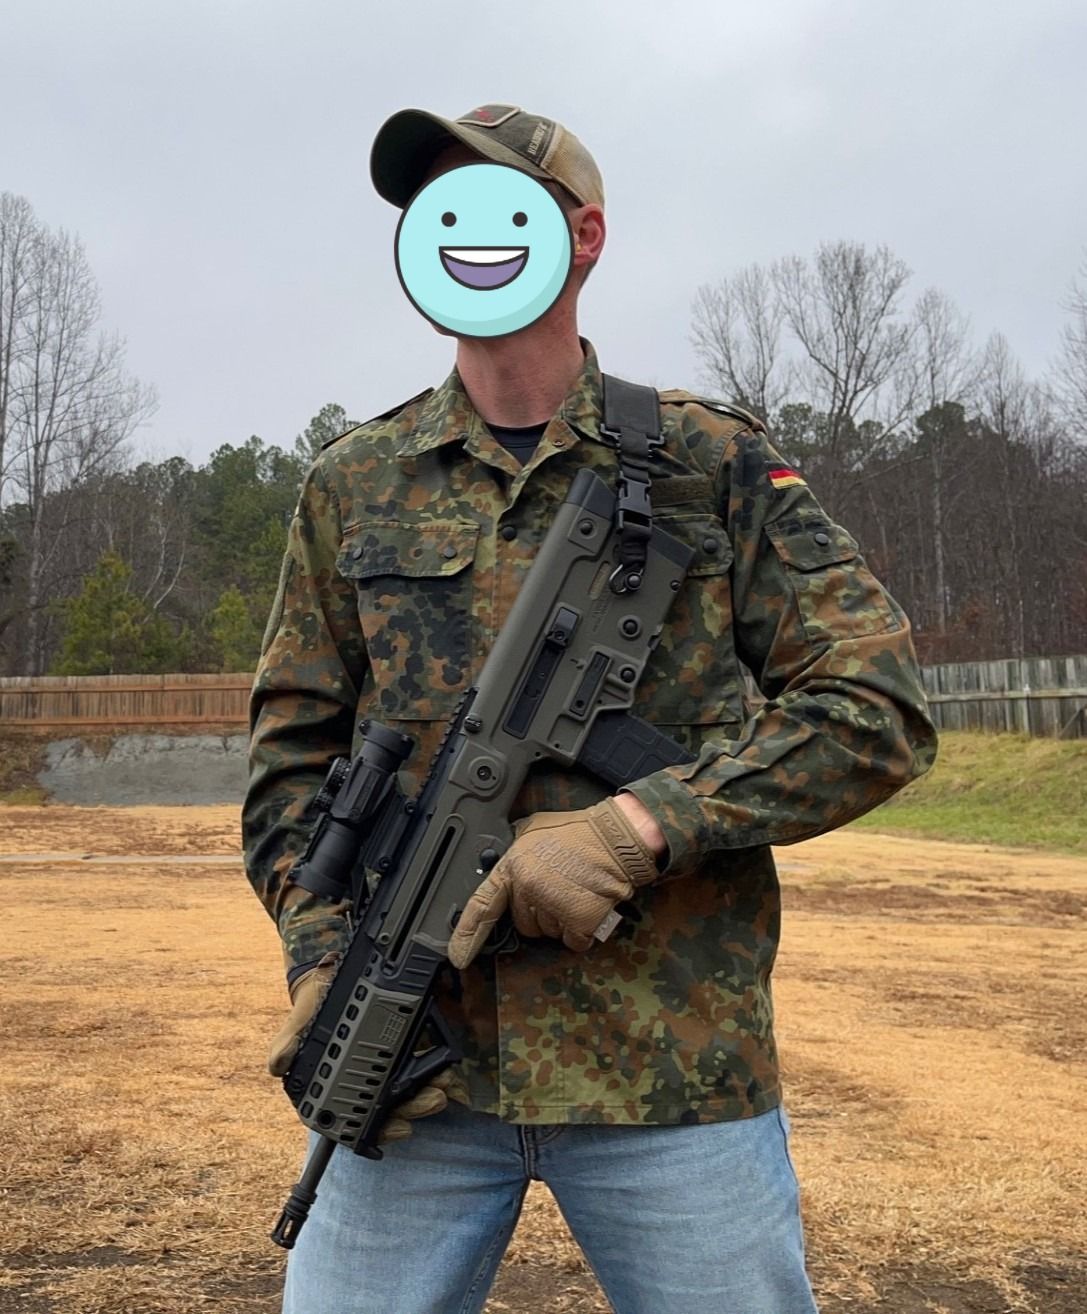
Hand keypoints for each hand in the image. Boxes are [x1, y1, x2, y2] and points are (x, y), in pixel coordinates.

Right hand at [267, 952, 467, 1142]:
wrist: (330, 977)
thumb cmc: (312, 1006)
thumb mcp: (297, 1022)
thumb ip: (287, 1044)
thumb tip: (278, 1065)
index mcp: (334, 1090)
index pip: (358, 1122)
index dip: (382, 1129)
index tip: (403, 1127)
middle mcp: (361, 1083)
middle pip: (391, 1107)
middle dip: (416, 1106)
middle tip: (435, 1098)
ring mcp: (382, 1066)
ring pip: (409, 1089)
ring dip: (430, 1089)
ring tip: (446, 1082)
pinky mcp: (399, 1046)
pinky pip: (419, 1062)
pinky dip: (434, 1067)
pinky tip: (446, 1064)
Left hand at [447, 798, 660, 969]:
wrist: (616, 837)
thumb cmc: (578, 832)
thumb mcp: (532, 830)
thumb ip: (515, 852)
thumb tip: (504, 867)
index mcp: (514, 866)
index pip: (483, 905)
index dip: (467, 933)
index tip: (457, 955)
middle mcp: (530, 888)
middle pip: (523, 923)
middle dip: (538, 912)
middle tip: (558, 888)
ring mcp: (554, 906)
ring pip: (548, 933)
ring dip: (561, 920)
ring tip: (575, 891)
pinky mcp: (579, 920)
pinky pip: (573, 941)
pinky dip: (582, 930)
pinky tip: (588, 905)